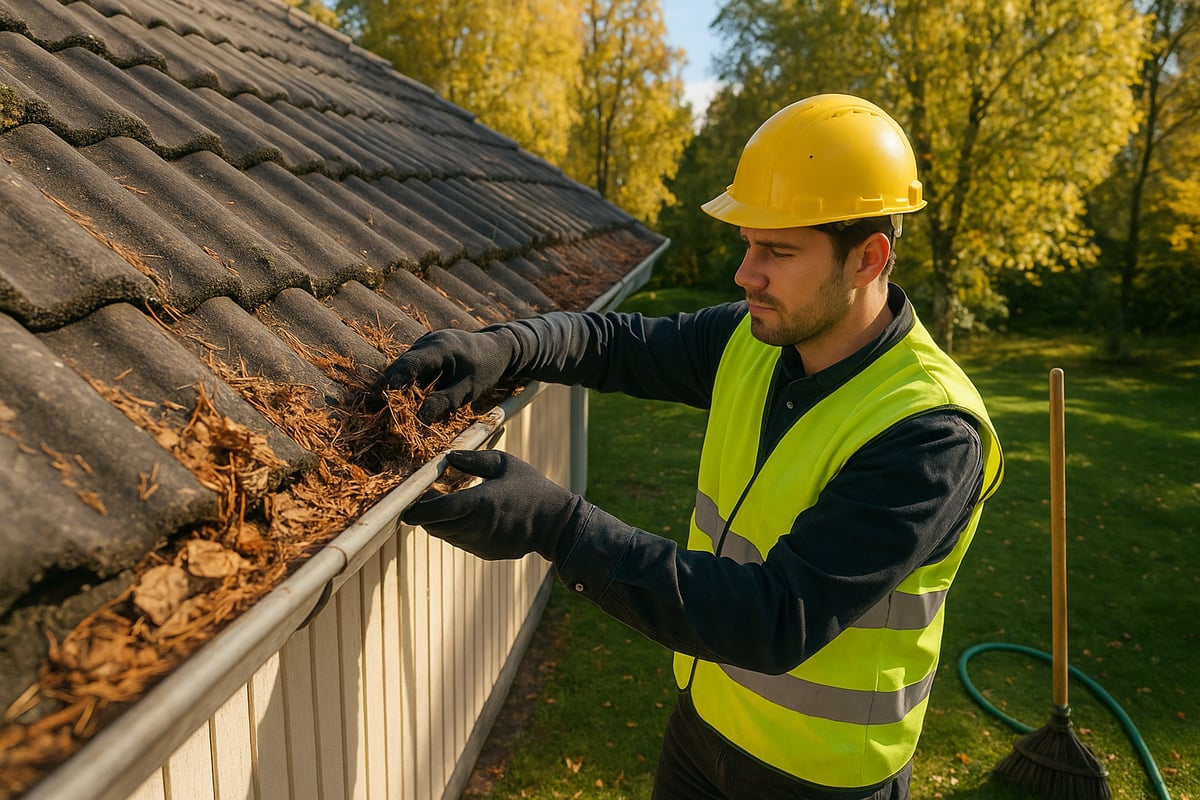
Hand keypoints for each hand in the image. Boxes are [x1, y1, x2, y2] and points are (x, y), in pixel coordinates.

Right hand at [372, 328, 518, 422]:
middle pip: (401, 365)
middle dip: (385, 387)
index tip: (376, 399)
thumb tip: (421, 418)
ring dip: (392, 386)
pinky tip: (395, 401)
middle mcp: (428, 342)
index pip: (410, 364)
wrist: (499, 348)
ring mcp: (425, 345)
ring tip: (374, 407)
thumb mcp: (470, 388)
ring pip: (404, 367)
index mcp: (440, 347)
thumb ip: (446, 401)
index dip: (391, 382)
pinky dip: (404, 383)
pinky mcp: (426, 352)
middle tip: (368, 408)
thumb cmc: (487, 368)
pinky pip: (411, 368)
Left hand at [402, 450, 590, 561]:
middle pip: (433, 526)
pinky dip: (455, 530)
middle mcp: (475, 527)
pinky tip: (466, 515)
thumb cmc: (532, 489)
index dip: (416, 509)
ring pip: (444, 534)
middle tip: (424, 495)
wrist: (555, 524)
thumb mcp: (505, 464)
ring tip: (444, 502)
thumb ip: (474, 459)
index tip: (407, 501)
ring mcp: (479, 543)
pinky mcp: (484, 552)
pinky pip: (459, 541)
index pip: (435, 511)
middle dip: (424, 513)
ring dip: (439, 521)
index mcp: (479, 503)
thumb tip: (447, 457)